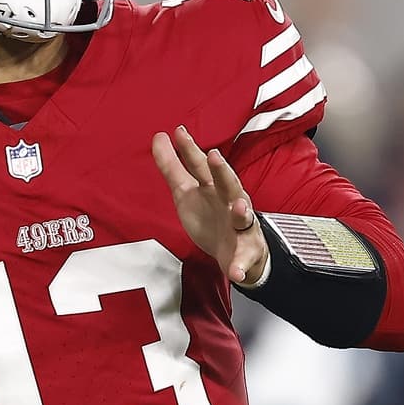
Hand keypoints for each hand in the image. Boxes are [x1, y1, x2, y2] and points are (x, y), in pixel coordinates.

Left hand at [151, 125, 267, 284]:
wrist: (238, 252)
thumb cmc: (212, 215)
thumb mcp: (188, 192)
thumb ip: (173, 167)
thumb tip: (158, 136)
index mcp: (215, 188)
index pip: (202, 167)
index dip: (191, 150)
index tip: (179, 132)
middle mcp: (231, 203)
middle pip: (229, 185)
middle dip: (222, 172)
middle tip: (214, 157)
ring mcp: (241, 227)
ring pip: (244, 218)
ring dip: (241, 212)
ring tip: (238, 208)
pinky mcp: (245, 254)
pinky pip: (243, 261)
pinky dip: (240, 267)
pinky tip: (235, 272)